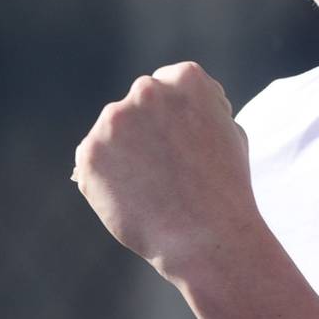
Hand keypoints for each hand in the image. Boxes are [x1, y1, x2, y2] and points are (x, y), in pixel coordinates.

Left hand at [71, 62, 260, 279]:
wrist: (208, 240)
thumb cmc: (227, 191)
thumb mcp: (229, 133)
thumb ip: (198, 110)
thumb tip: (170, 112)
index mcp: (186, 78)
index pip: (170, 83)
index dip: (178, 117)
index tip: (186, 144)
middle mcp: (146, 90)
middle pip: (140, 103)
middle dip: (149, 129)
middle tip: (168, 170)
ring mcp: (113, 121)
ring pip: (113, 132)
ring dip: (125, 152)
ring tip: (153, 189)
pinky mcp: (89, 154)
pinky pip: (94, 163)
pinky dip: (107, 180)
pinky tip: (134, 199)